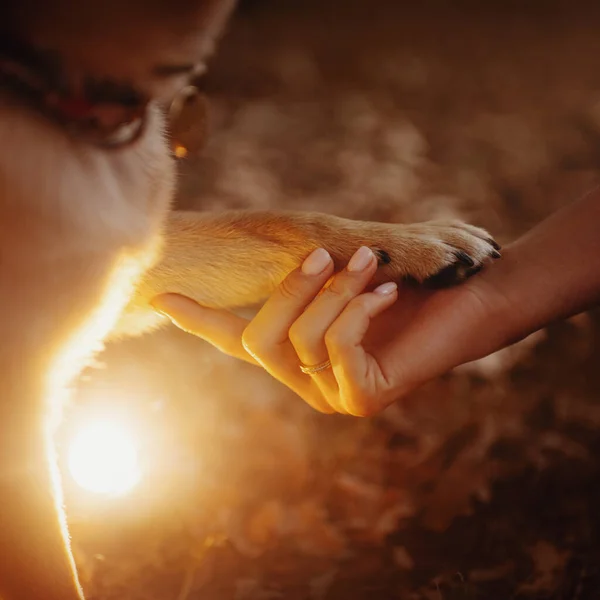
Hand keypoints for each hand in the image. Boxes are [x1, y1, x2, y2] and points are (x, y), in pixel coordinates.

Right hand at [151, 245, 505, 414]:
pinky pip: (337, 348)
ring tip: (369, 262)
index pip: (235, 339)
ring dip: (335, 292)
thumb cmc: (407, 282)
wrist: (470, 301)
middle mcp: (306, 379)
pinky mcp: (361, 400)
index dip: (199, 319)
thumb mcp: (345, 273)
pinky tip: (388, 292)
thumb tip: (271, 256)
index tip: (161, 297)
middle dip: (288, 291)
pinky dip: (359, 310)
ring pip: (299, 341)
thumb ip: (308, 277)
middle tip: (324, 254)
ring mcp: (331, 396)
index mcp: (298, 350)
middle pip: (256, 342)